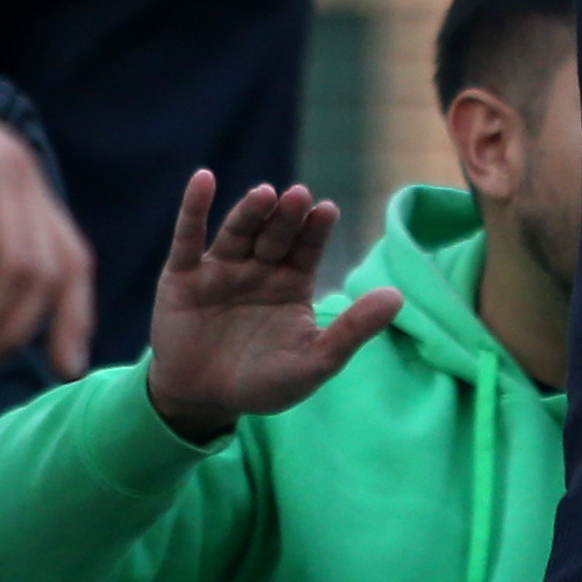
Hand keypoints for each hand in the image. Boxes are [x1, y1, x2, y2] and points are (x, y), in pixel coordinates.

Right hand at [142, 169, 399, 444]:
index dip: (316, 230)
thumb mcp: (313, 362)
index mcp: (292, 283)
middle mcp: (260, 268)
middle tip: (298, 196)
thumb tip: (398, 297)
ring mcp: (221, 269)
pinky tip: (203, 178)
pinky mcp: (183, 276)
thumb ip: (352, 330)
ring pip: (239, 232)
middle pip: (276, 235)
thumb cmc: (263, 383)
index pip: (308, 248)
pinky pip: (188, 237)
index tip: (327, 210)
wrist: (202, 402)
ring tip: (265, 194)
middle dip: (287, 216)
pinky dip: (194, 208)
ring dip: (250, 211)